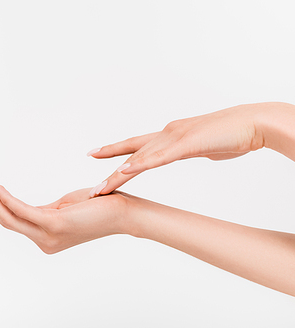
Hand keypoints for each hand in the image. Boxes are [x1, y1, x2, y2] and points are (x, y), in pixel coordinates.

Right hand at [0, 177, 139, 253]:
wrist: (124, 214)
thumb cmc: (98, 207)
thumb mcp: (65, 208)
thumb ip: (44, 210)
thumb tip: (26, 206)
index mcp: (45, 237)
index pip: (12, 222)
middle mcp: (43, 241)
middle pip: (6, 221)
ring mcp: (48, 235)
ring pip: (10, 218)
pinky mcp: (55, 224)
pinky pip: (24, 211)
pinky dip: (8, 199)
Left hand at [88, 103, 270, 195]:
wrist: (253, 123)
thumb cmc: (233, 135)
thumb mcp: (205, 147)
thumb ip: (192, 149)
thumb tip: (190, 152)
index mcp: (170, 136)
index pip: (137, 145)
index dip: (115, 150)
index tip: (96, 154)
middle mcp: (167, 134)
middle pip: (132, 152)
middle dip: (109, 165)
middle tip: (91, 179)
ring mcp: (175, 138)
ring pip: (140, 158)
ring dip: (118, 174)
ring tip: (100, 188)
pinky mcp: (187, 144)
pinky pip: (160, 157)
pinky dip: (141, 164)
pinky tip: (125, 170)